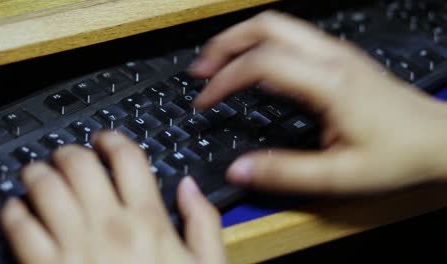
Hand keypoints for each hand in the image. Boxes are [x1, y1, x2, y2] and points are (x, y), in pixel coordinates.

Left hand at [0, 132, 226, 263]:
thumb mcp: (206, 263)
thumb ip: (203, 221)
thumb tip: (189, 185)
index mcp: (149, 220)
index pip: (127, 159)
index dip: (112, 139)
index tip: (103, 139)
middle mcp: (110, 225)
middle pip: (80, 164)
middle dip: (69, 153)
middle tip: (67, 157)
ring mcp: (75, 246)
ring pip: (45, 187)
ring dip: (38, 173)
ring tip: (38, 174)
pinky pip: (20, 227)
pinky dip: (13, 211)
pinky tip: (18, 209)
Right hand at [190, 10, 446, 194]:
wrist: (438, 139)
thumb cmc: (398, 153)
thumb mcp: (339, 176)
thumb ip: (285, 173)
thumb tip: (240, 170)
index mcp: (329, 83)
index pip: (261, 63)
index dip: (225, 78)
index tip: (206, 100)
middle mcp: (331, 58)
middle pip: (266, 26)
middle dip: (225, 43)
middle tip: (201, 68)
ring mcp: (336, 52)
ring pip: (278, 25)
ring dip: (242, 39)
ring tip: (218, 62)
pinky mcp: (339, 57)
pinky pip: (290, 36)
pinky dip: (261, 44)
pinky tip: (253, 64)